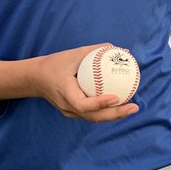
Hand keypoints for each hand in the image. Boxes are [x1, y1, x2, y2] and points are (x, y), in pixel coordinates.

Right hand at [0, 44, 138, 122]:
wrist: (36, 78)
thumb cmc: (57, 63)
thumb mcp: (75, 53)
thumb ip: (98, 50)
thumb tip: (123, 51)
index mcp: (65, 92)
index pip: (83, 104)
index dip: (100, 103)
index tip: (116, 97)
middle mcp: (67, 106)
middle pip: (93, 117)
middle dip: (115, 115)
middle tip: (134, 106)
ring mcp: (70, 112)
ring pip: (94, 118)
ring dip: (114, 115)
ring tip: (132, 107)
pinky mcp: (73, 113)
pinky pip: (92, 114)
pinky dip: (107, 111)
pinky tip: (121, 104)